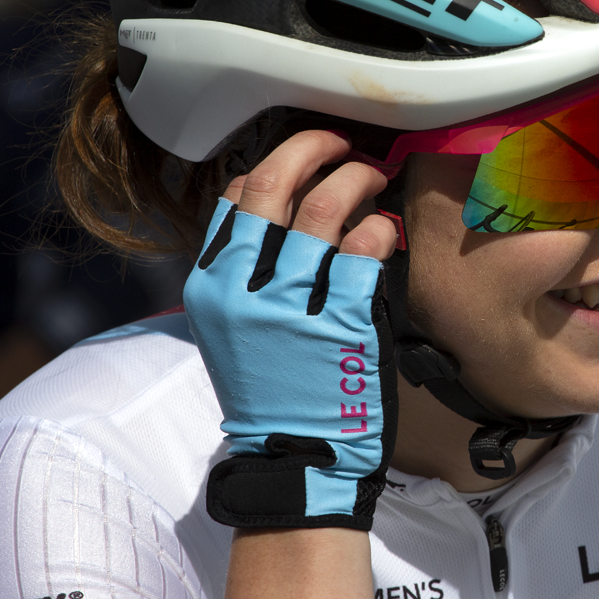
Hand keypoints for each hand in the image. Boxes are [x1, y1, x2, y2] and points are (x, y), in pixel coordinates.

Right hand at [183, 131, 398, 529]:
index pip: (234, 195)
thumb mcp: (235, 328)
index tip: (304, 155)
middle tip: (341, 141)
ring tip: (375, 176)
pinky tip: (386, 228)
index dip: (274, 161)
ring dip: (355, 178)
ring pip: (323, 207)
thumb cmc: (274, 388)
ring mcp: (290, 307)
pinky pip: (363, 249)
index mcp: (211, 286)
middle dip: (311, 147)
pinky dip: (379, 227)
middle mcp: (243, 291)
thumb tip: (279, 207)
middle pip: (271, 184)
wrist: (296, 458)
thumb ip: (247, 270)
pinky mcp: (341, 324)